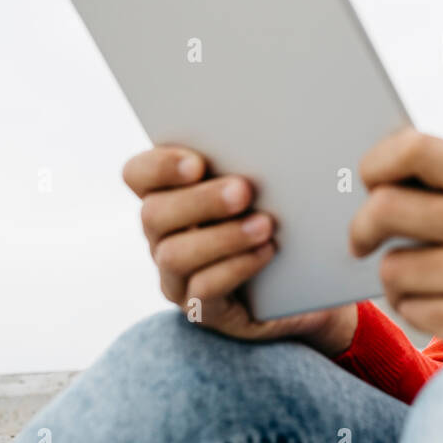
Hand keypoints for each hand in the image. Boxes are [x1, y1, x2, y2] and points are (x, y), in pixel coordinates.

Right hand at [122, 145, 358, 353]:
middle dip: (200, 200)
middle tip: (244, 190)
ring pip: (174, 255)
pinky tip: (267, 252)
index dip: (158, 166)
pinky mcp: (203, 309)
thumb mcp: (268, 187)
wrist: (306, 285)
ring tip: (265, 225)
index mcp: (170, 196)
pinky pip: (202, 291)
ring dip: (222, 236)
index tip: (198, 163)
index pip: (137, 174)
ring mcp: (177, 276)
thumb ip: (251, 162)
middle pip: (153, 214)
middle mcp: (163, 236)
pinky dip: (236, 268)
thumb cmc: (283, 222)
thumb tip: (267, 133)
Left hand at [347, 128, 442, 374]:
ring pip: (391, 266)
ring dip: (395, 276)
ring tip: (424, 278)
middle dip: (361, 227)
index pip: (415, 149)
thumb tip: (377, 165)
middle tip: (361, 239)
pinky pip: (408, 308)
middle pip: (386, 208)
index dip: (376, 162)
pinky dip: (415, 308)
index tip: (368, 182)